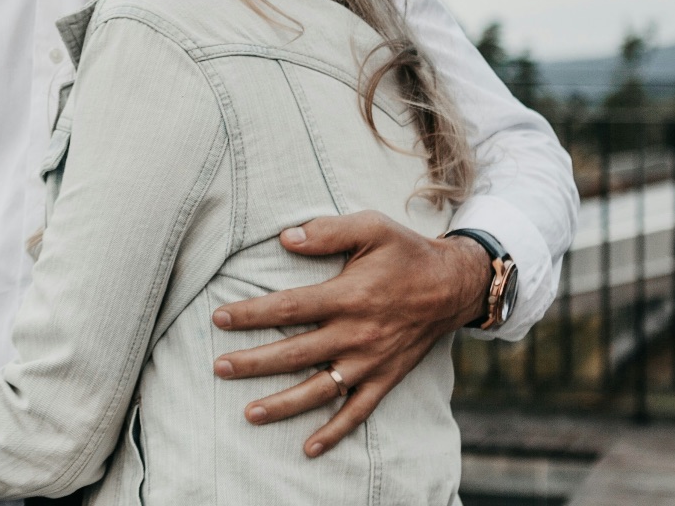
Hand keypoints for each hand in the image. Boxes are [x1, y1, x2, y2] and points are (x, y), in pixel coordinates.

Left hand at [209, 211, 489, 457]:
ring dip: (284, 404)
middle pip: (296, 353)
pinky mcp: (385, 378)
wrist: (454, 285)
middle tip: (219, 367)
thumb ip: (328, 232)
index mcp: (349, 295)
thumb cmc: (406, 253)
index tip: (219, 318)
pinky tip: (309, 447)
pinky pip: (358, 411)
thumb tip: (285, 237)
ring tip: (249, 413)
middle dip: (254, 362)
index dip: (252, 314)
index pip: (289, 307)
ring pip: (321, 389)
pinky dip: (334, 431)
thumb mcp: (372, 227)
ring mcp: (371, 361)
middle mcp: (357, 333)